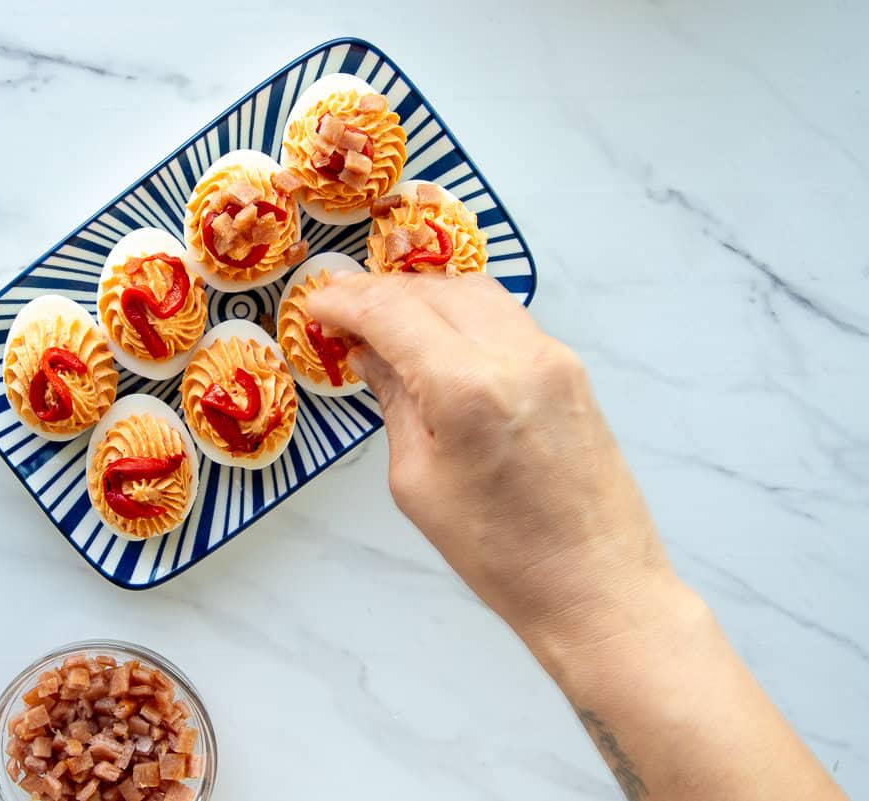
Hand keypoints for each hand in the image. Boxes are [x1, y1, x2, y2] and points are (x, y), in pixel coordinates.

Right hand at [307, 272, 677, 651]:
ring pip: (473, 292)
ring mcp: (551, 356)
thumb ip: (394, 402)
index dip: (345, 302)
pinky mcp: (570, 369)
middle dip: (379, 293)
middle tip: (340, 310)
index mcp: (467, 387)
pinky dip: (461, 313)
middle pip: (433, 290)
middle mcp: (515, 354)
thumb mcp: (417, 481)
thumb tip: (369, 354)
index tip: (314, 305)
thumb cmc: (498, 554)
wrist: (597, 585)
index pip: (392, 312)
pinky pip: (505, 316)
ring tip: (384, 319)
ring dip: (423, 295)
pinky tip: (436, 337)